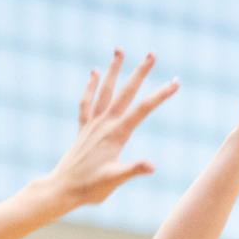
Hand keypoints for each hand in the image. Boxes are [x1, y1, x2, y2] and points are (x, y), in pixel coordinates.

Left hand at [44, 51, 179, 210]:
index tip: (176, 82)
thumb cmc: (91, 188)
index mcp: (116, 134)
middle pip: (126, 92)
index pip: (143, 110)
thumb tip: (152, 166)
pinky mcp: (83, 128)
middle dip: (140, 72)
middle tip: (153, 54)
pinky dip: (91, 86)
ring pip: (105, 90)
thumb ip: (133, 170)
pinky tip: (95, 73)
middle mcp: (104, 124)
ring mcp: (92, 124)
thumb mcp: (115, 180)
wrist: (62, 188)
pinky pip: (87, 102)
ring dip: (114, 69)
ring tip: (120, 50)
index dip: (161, 95)